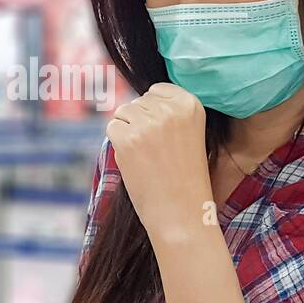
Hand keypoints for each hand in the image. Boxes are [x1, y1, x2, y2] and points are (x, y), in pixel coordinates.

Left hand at [106, 82, 212, 245]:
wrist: (181, 212)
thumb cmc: (184, 177)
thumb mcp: (189, 134)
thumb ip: (168, 113)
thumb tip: (137, 100)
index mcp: (191, 104)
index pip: (157, 90)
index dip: (155, 112)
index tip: (166, 136)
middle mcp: (169, 110)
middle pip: (138, 101)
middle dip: (141, 123)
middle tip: (157, 152)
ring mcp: (147, 124)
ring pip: (123, 112)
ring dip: (128, 132)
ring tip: (147, 156)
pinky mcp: (127, 139)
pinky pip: (112, 128)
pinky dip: (118, 144)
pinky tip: (136, 161)